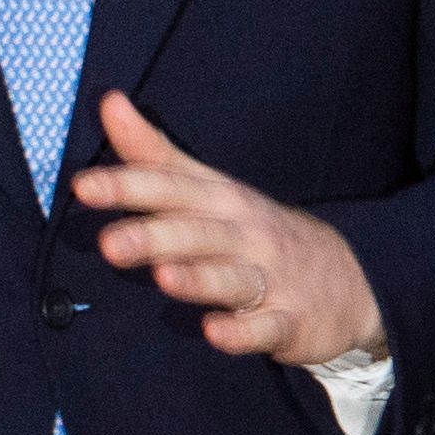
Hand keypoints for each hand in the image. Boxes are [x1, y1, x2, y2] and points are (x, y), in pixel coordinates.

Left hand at [73, 89, 385, 365]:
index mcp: (221, 201)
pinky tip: (216, 332)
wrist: (352, 280)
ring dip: (199, 278)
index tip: (82, 186)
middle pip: (198, 232)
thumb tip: (109, 102)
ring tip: (163, 277)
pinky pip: (265, 328)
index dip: (129, 185)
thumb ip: (154, 153)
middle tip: (108, 244)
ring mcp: (271, 279)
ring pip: (232, 278)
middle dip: (155, 236)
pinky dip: (243, 332)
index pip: (172, 187)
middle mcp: (245, 236)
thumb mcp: (208, 187)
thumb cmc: (256, 231)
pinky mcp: (288, 322)